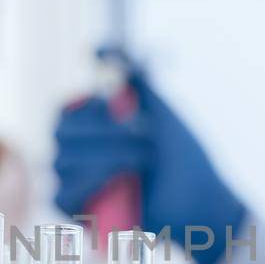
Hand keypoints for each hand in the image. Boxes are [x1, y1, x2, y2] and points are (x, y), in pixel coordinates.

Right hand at [53, 56, 246, 263]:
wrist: (203, 201)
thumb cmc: (182, 157)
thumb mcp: (158, 108)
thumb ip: (132, 75)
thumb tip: (98, 48)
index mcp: (91, 131)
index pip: (64, 110)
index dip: (87, 105)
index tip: (119, 106)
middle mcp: (78, 156)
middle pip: (61, 132)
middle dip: (106, 129)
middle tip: (146, 134)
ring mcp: (78, 185)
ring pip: (64, 161)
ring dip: (109, 154)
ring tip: (145, 158)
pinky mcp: (82, 215)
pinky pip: (63, 194)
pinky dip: (90, 182)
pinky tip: (119, 178)